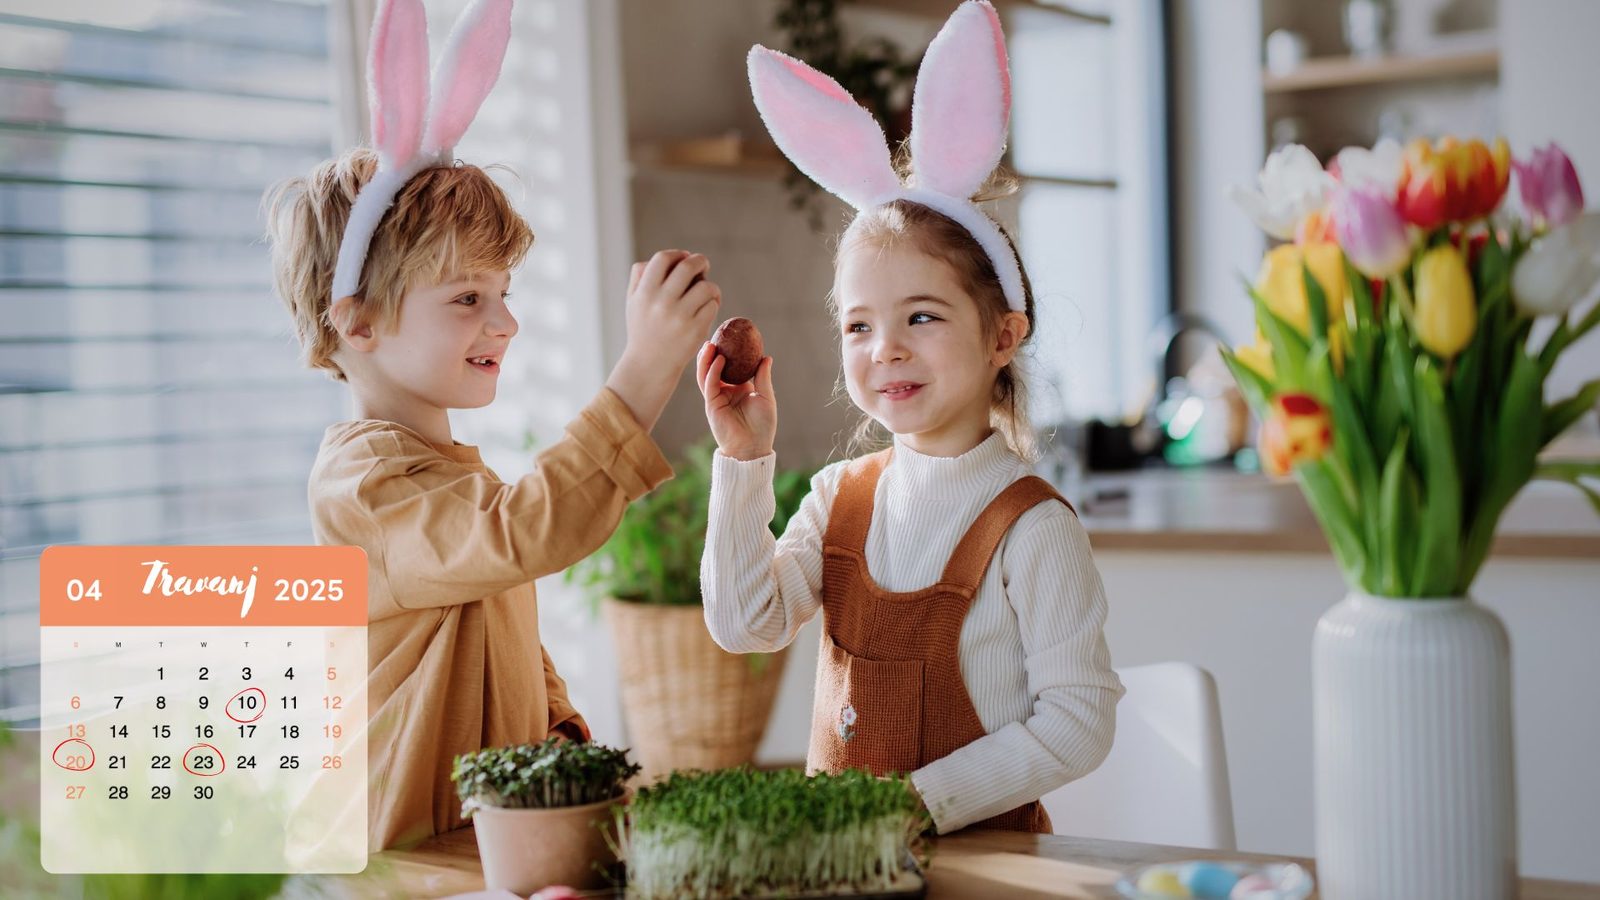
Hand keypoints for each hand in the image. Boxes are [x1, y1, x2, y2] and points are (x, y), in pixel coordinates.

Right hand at [605, 250, 722, 430]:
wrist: (649, 365)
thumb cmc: (643, 328)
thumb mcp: (633, 301)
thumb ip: (641, 275)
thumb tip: (670, 257)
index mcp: (644, 293)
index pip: (663, 258)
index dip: (677, 254)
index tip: (684, 258)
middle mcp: (661, 303)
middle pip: (688, 266)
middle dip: (700, 262)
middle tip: (703, 267)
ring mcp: (679, 317)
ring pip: (705, 286)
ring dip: (710, 286)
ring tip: (707, 293)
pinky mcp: (695, 330)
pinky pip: (712, 305)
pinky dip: (713, 303)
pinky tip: (708, 307)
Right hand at [697, 341, 775, 460]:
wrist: (753, 446)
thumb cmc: (762, 426)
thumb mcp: (766, 397)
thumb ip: (763, 377)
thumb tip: (766, 357)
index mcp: (737, 389)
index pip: (728, 367)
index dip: (726, 353)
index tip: (729, 337)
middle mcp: (724, 392)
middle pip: (712, 368)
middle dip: (710, 353)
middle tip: (715, 337)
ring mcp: (716, 398)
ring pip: (706, 375)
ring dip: (706, 359)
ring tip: (710, 344)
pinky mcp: (712, 405)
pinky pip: (710, 384)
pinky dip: (713, 371)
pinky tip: (719, 360)